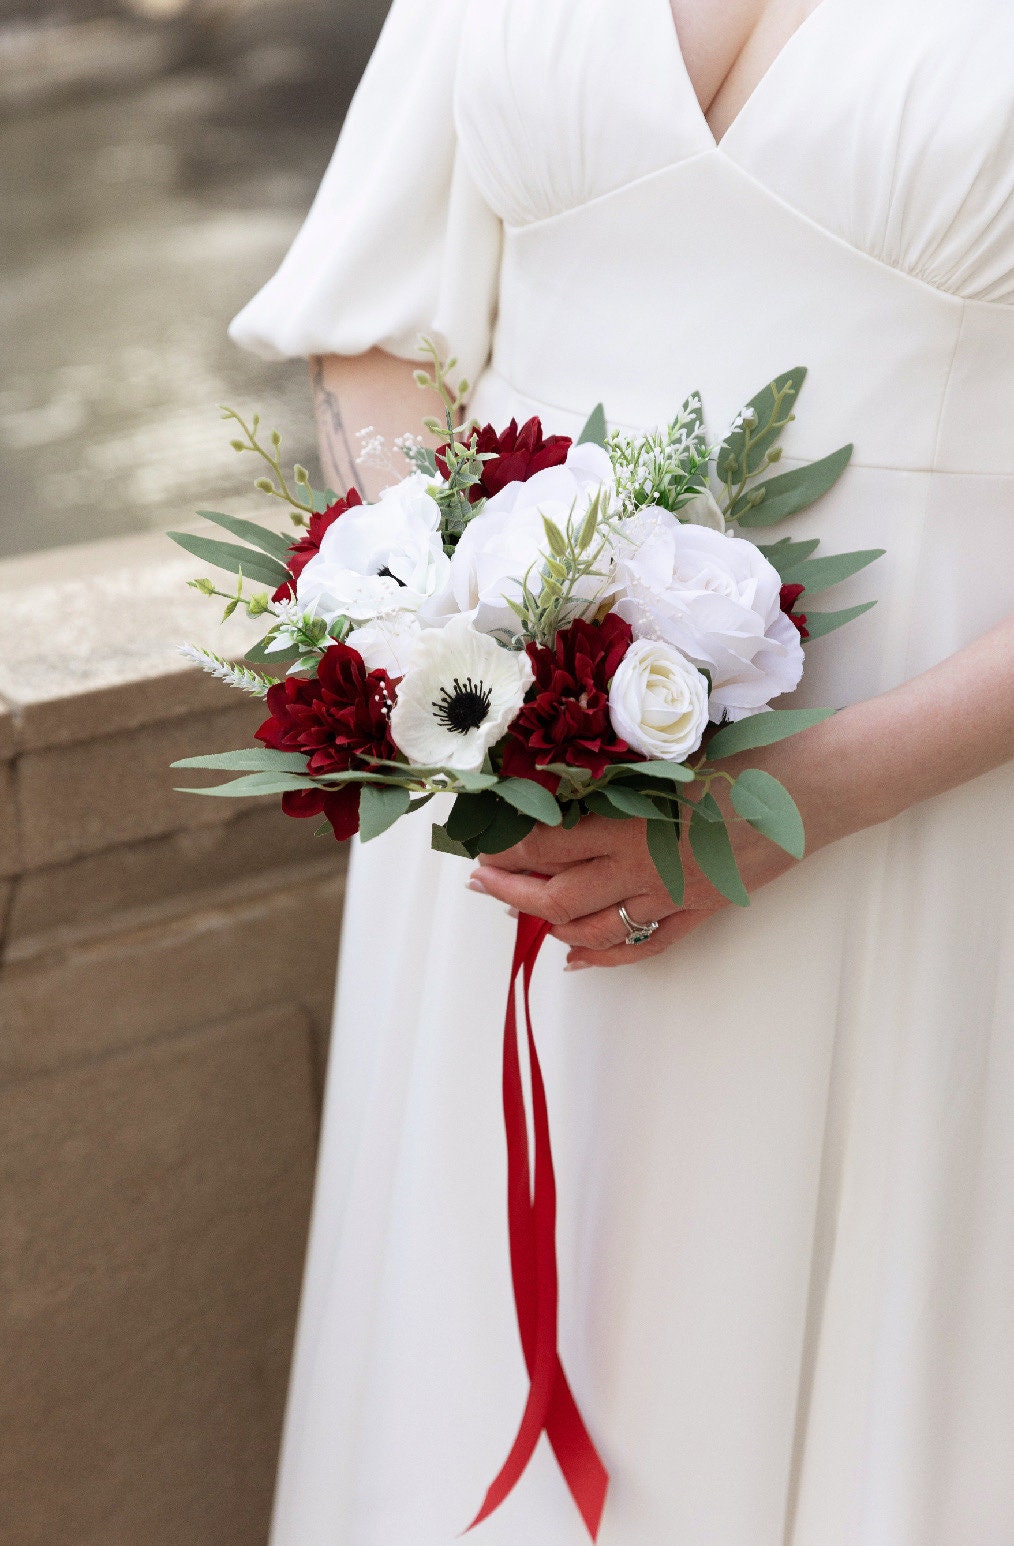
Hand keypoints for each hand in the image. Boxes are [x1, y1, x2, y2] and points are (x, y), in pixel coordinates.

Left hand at [469, 785, 798, 970]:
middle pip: (558, 896)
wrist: (816, 785)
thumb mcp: (671, 752)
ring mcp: (675, 895)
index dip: (508, 847)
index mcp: (632, 819)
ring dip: (549, 926)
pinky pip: (646, 946)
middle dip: (511, 892)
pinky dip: (605, 957)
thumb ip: (618, 776)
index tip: (482, 839)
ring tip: (520, 913)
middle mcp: (646, 865)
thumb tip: (563, 784)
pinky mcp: (704, 910)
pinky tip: (577, 958)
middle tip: (480, 884)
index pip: (548, 843)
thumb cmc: (747, 752)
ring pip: (595, 929)